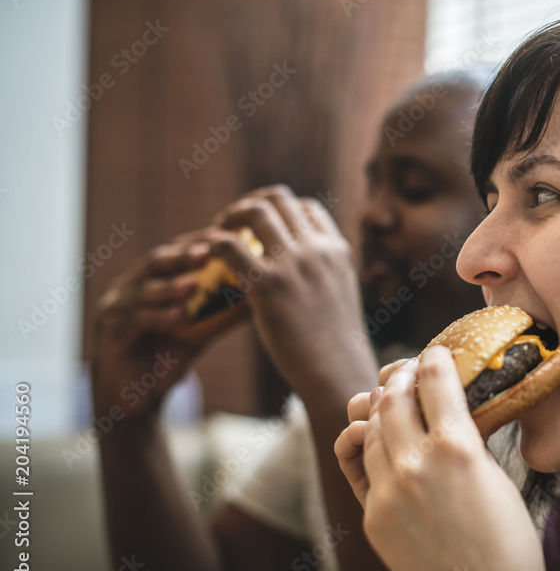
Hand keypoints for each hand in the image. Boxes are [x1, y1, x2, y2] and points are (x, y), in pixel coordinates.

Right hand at [92, 230, 226, 421]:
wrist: (137, 399)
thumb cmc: (168, 358)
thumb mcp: (199, 333)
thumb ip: (222, 314)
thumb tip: (261, 298)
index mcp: (149, 280)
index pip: (173, 251)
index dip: (195, 241)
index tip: (222, 234)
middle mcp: (128, 288)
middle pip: (154, 263)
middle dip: (181, 256)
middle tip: (207, 251)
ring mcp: (114, 309)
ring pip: (141, 291)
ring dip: (168, 286)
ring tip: (193, 284)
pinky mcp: (109, 333)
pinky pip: (134, 321)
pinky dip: (157, 317)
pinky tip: (178, 316)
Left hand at [207, 184, 378, 406]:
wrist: (336, 371)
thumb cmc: (334, 343)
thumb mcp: (338, 295)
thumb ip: (321, 272)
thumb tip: (300, 267)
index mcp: (337, 249)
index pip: (306, 207)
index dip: (279, 210)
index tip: (260, 227)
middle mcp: (318, 249)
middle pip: (279, 199)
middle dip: (250, 205)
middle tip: (230, 224)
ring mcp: (294, 264)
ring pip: (255, 212)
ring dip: (230, 218)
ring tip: (215, 234)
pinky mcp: (269, 285)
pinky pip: (231, 246)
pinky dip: (216, 244)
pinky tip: (210, 258)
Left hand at [342, 347, 555, 570]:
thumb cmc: (508, 543)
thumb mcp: (497, 477)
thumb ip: (469, 438)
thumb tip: (454, 409)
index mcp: (457, 446)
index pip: (434, 378)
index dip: (434, 358)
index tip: (435, 354)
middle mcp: (417, 462)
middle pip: (392, 396)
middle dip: (400, 376)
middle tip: (408, 372)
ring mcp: (388, 489)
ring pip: (371, 427)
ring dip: (382, 408)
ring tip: (392, 402)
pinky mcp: (372, 514)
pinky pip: (364, 465)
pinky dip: (374, 446)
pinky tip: (385, 442)